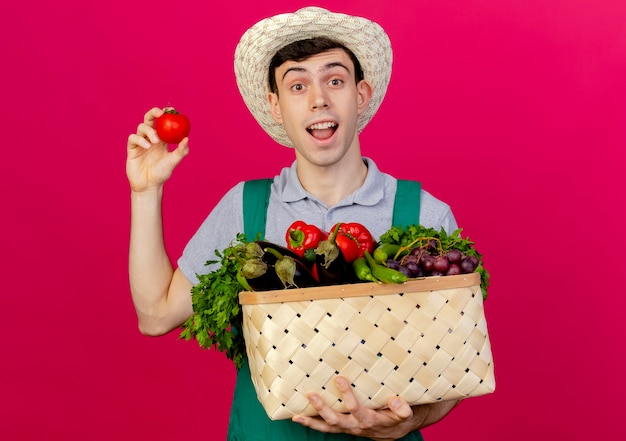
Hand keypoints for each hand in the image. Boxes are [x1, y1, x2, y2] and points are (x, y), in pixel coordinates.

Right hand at [126, 107, 188, 192]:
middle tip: (160, 114)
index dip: (165, 114)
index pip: (162, 122)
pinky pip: (133, 138)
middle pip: (149, 119)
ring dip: (149, 130)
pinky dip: (140, 139)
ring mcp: (140, 142)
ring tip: (155, 141)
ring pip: (141, 127)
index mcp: (161, 139)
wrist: (149, 185)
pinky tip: (147, 146)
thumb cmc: (162, 173)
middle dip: (153, 113)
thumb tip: (187, 138)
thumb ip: (181, 151)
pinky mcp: (132, 148)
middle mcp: (150, 138)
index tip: (171, 109)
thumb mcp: (173, 161)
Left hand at [292, 376, 458, 440]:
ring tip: (297, 415)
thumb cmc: (399, 417)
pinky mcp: (343, 428)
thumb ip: (402, 409)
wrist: (395, 430)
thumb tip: (396, 400)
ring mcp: (348, 428)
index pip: (357, 409)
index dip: (348, 395)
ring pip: (328, 426)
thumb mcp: (406, 414)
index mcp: (371, 420)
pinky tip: (298, 417)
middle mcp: (357, 426)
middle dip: (323, 408)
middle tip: (312, 394)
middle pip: (337, 419)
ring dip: (312, 420)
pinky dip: (312, 424)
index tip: (340, 379)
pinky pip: (326, 428)